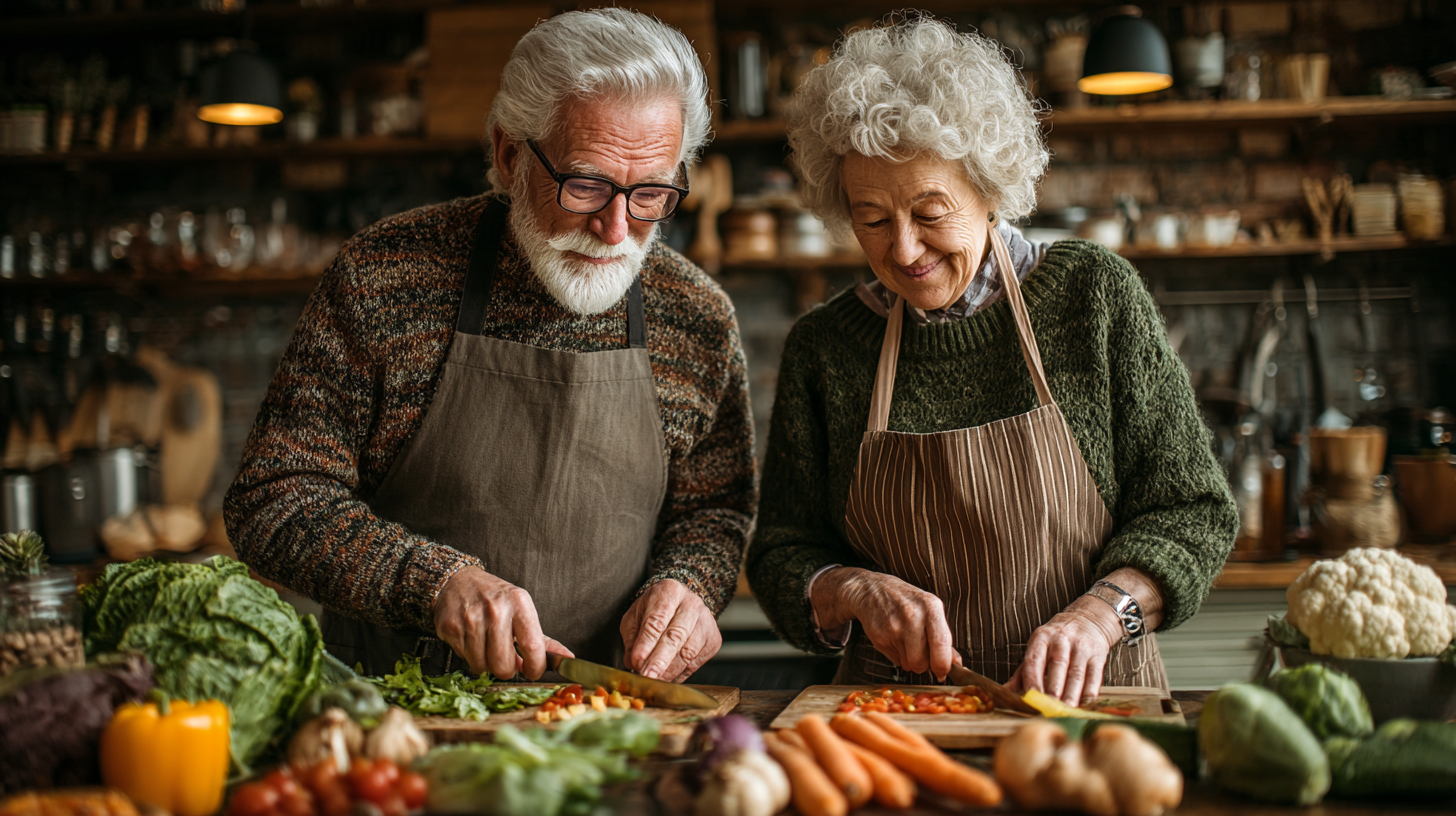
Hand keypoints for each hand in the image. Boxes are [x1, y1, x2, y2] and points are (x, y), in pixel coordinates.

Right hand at [432, 565, 573, 680]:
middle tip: (505, 658)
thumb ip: (543, 639)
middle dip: (506, 669)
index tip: (532, 671)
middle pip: (504, 665)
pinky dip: (470, 657)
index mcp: (519, 604)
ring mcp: (471, 619)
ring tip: (487, 647)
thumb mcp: (522, 610)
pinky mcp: (452, 628)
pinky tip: (473, 642)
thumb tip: (567, 658)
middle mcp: (496, 610)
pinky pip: (464, 659)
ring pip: (482, 666)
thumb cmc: (495, 599)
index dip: (535, 668)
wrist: (457, 582)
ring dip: (486, 664)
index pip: (533, 647)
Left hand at [620, 579, 721, 681]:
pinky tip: (666, 677)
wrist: (682, 604)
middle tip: (646, 676)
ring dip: (668, 671)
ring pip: (688, 653)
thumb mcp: (635, 616)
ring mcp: (706, 622)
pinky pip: (695, 663)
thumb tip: (633, 663)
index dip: (646, 643)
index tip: (637, 661)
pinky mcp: (713, 640)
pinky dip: (679, 674)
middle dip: (659, 660)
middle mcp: (692, 604)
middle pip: (676, 636)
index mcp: (670, 592)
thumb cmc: (655, 610)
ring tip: (653, 680)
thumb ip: (631, 638)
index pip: (657, 620)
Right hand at [812, 567, 955, 679]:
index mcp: (931, 607)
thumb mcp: (930, 609)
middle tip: (921, 653)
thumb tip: (956, 663)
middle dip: (923, 664)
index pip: (941, 643)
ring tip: (907, 643)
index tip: (942, 671)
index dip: (943, 664)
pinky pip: (895, 661)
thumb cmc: (906, 601)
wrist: (872, 590)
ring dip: (910, 661)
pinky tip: (894, 639)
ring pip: (908, 664)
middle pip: (922, 662)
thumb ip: (943, 636)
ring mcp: (893, 627)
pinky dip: (897, 656)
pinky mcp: (879, 637)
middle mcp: (912, 616)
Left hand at [1007, 595, 1122, 704]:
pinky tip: (1083, 705)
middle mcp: (1062, 640)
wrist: (1088, 620)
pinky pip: (1094, 677)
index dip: (1032, 680)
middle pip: (1057, 667)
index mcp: (1042, 637)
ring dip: (1071, 694)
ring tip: (1066, 710)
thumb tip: (1006, 692)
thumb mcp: (1037, 648)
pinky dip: (1089, 693)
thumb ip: (1023, 672)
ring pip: (1076, 674)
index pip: (1034, 660)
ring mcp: (1081, 647)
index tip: (1031, 698)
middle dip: (1053, 689)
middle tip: (1049, 708)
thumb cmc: (1056, 641)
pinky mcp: (1098, 655)